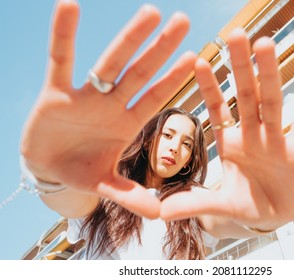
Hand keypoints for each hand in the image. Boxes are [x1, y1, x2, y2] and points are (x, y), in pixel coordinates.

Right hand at [20, 0, 195, 218]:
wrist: (45, 166)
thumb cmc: (79, 170)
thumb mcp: (104, 184)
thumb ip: (129, 195)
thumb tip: (158, 214)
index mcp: (126, 124)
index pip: (155, 97)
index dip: (173, 79)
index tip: (194, 57)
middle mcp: (110, 104)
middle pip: (140, 72)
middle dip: (161, 49)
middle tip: (183, 20)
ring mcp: (85, 95)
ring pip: (110, 62)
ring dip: (129, 38)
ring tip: (150, 13)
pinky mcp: (55, 92)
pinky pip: (60, 59)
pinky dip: (63, 34)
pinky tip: (68, 6)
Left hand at [160, 29, 293, 229]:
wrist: (273, 217)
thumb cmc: (244, 205)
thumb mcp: (218, 206)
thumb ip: (192, 204)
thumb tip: (158, 212)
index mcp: (229, 143)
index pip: (217, 108)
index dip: (209, 86)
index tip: (197, 60)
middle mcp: (251, 134)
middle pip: (245, 95)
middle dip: (240, 67)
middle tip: (235, 34)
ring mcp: (275, 138)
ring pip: (272, 101)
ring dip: (270, 74)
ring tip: (266, 44)